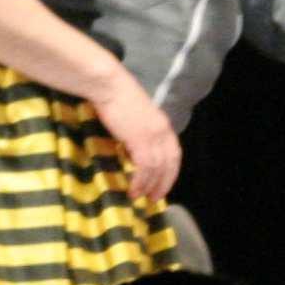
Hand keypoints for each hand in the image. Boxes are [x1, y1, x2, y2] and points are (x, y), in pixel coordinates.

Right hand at [95, 80, 183, 203]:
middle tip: (154, 198)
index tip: (163, 184)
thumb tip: (134, 150)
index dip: (171, 172)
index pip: (175, 154)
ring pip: (157, 169)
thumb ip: (140, 131)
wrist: (109, 86)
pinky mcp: (140, 140)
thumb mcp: (136, 116)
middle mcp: (163, 132)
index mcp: (163, 125)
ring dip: (150, 186)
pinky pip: (145, 168)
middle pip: (170, 164)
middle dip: (164, 184)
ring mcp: (153, 136)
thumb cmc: (117, 97)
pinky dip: (140, 182)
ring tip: (141, 197)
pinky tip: (133, 190)